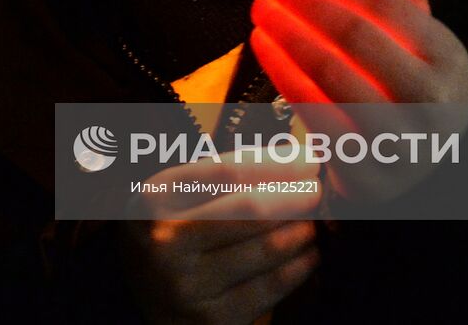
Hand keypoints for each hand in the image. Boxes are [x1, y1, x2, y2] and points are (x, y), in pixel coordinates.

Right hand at [122, 156, 320, 323]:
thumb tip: (290, 159)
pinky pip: (270, 286)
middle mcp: (165, 240)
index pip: (225, 172)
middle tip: (316, 192)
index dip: (274, 164)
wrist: (151, 309)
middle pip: (249, 208)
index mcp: (155, 199)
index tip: (306, 161)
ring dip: (301, 231)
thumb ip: (224, 180)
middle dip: (294, 196)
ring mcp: (187, 282)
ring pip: (266, 248)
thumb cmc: (174, 244)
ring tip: (312, 223)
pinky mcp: (213, 317)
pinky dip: (298, 267)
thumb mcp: (179, 203)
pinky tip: (308, 256)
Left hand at [249, 0, 467, 202]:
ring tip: (262, 9)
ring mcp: (402, 142)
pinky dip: (283, 75)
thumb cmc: (406, 87)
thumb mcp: (419, 45)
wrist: (410, 164)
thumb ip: (406, 2)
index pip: (386, 6)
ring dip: (288, 34)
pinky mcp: (367, 173)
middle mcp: (434, 102)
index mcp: (449, 59)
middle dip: (307, 2)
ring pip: (331, 75)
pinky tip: (263, 46)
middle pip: (356, 36)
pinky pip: (315, 115)